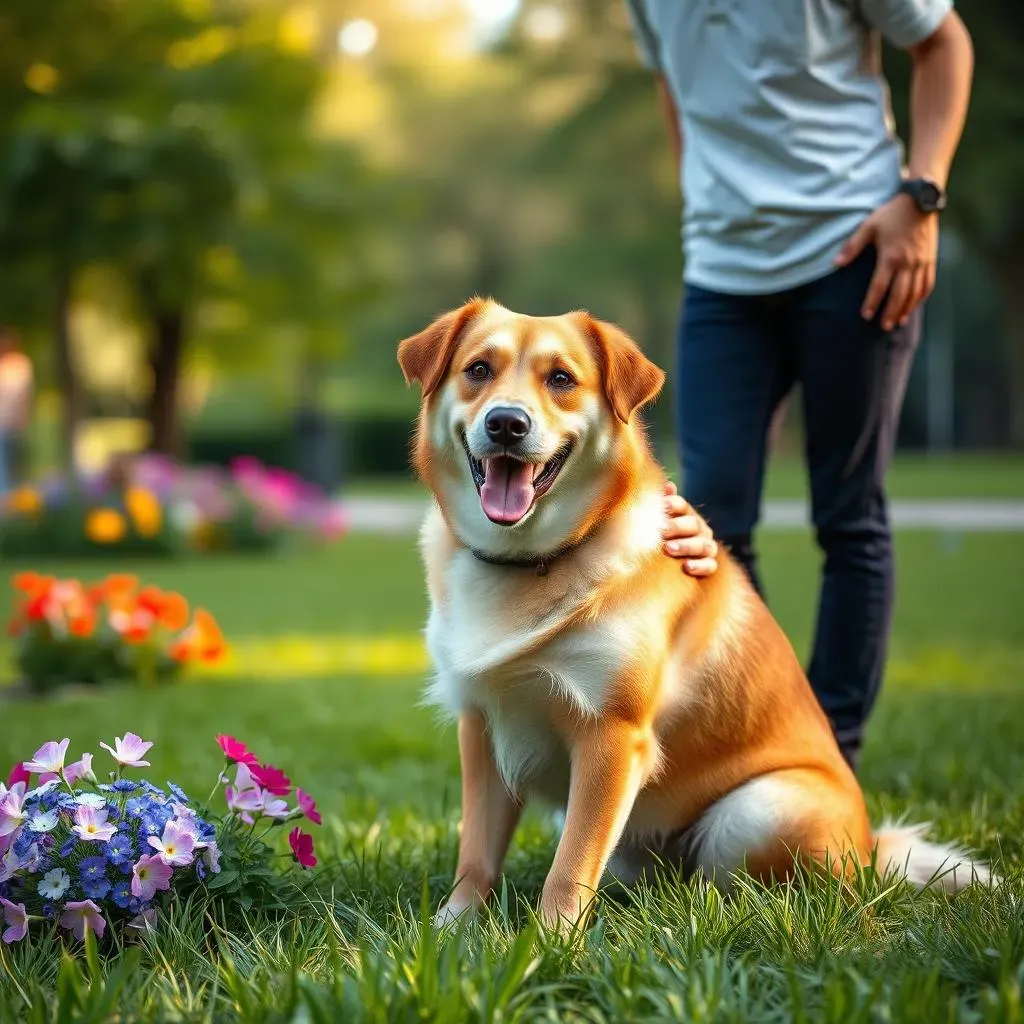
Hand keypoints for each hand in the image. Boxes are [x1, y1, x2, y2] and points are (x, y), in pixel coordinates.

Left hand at [662, 481, 717, 576]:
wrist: (671, 565)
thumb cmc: (662, 538)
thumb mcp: (659, 521)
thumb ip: (662, 504)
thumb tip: (667, 485)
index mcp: (686, 515)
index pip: (682, 505)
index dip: (673, 504)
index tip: (662, 506)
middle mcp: (700, 529)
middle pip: (692, 524)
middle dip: (676, 526)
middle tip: (661, 529)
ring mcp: (707, 547)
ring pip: (703, 545)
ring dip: (686, 546)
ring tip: (669, 548)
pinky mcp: (709, 565)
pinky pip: (710, 566)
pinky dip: (700, 566)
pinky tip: (686, 566)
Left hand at [834, 193, 937, 330]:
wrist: (921, 201)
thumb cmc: (891, 214)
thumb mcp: (868, 226)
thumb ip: (852, 246)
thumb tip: (835, 264)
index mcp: (891, 256)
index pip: (880, 286)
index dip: (872, 302)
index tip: (865, 315)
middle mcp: (908, 263)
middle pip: (899, 294)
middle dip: (890, 312)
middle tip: (882, 327)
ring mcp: (922, 262)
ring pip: (915, 292)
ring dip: (906, 309)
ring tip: (896, 322)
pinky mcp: (931, 260)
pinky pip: (928, 284)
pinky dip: (921, 298)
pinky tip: (913, 306)